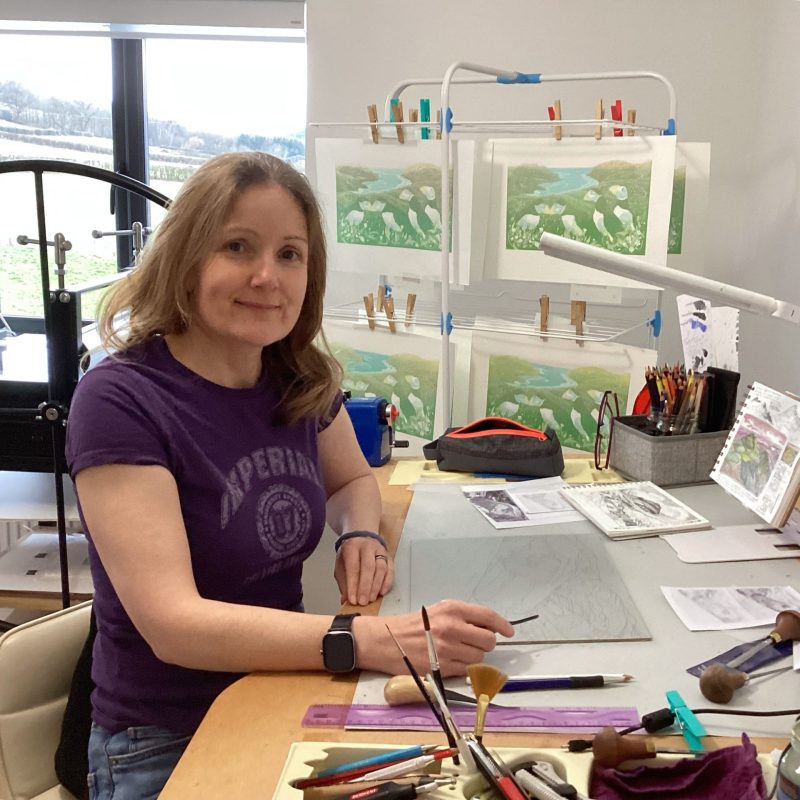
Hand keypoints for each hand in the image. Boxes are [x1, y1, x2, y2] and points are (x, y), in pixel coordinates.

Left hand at [334, 537, 393, 605]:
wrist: (362, 538)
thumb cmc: (350, 554)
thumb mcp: (341, 565)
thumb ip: (343, 582)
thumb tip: (345, 600)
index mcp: (352, 547)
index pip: (353, 567)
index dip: (353, 584)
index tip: (352, 599)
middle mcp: (367, 547)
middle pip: (368, 567)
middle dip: (366, 586)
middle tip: (363, 601)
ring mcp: (379, 551)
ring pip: (381, 568)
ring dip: (376, 586)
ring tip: (371, 599)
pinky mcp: (388, 556)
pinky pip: (390, 570)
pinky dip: (387, 582)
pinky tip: (382, 592)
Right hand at [357, 599, 514, 675]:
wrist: (388, 640)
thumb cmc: (414, 625)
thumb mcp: (439, 611)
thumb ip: (463, 616)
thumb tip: (489, 626)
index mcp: (453, 609)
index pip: (487, 616)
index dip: (502, 625)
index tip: (509, 631)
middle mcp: (452, 627)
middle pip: (488, 640)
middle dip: (485, 643)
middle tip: (474, 642)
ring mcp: (448, 648)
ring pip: (479, 657)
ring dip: (474, 656)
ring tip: (458, 651)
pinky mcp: (443, 667)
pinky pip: (466, 670)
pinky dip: (464, 667)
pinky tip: (451, 660)